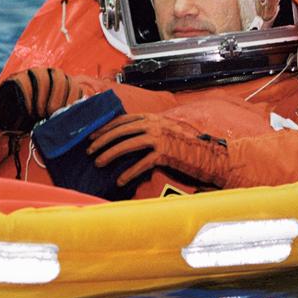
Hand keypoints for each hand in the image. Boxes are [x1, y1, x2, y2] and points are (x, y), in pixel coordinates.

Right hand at [0, 68, 84, 133]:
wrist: (10, 117)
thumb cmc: (37, 119)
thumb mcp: (53, 119)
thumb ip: (64, 117)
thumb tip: (78, 125)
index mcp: (65, 84)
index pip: (74, 86)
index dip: (73, 100)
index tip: (67, 116)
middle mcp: (50, 75)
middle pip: (60, 78)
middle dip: (58, 98)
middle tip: (51, 114)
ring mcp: (33, 73)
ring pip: (42, 77)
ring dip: (42, 97)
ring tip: (39, 114)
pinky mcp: (17, 77)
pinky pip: (24, 82)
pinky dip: (28, 97)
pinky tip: (28, 110)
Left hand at [85, 112, 229, 193]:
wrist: (208, 154)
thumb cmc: (186, 146)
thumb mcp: (166, 131)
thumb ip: (149, 130)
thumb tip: (128, 137)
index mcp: (153, 117)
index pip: (123, 120)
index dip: (106, 127)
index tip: (92, 135)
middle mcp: (154, 124)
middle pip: (121, 130)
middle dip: (102, 140)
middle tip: (89, 150)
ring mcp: (159, 138)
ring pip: (127, 144)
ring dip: (109, 154)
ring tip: (98, 163)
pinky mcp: (165, 153)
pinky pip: (141, 164)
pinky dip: (129, 172)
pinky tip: (120, 180)